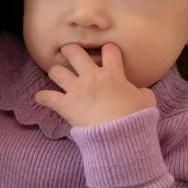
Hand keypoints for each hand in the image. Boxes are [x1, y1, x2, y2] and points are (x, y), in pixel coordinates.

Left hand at [34, 44, 155, 128]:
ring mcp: (77, 90)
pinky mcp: (66, 105)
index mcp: (112, 74)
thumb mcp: (147, 101)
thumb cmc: (136, 118)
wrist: (121, 136)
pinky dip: (42, 97)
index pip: (109, 50)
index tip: (107, 54)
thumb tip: (141, 91)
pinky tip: (40, 98)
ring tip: (57, 75)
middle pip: (74, 52)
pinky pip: (47, 97)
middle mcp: (92, 77)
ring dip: (56, 72)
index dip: (108, 51)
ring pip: (56, 71)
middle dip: (70, 51)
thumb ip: (142, 92)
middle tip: (70, 54)